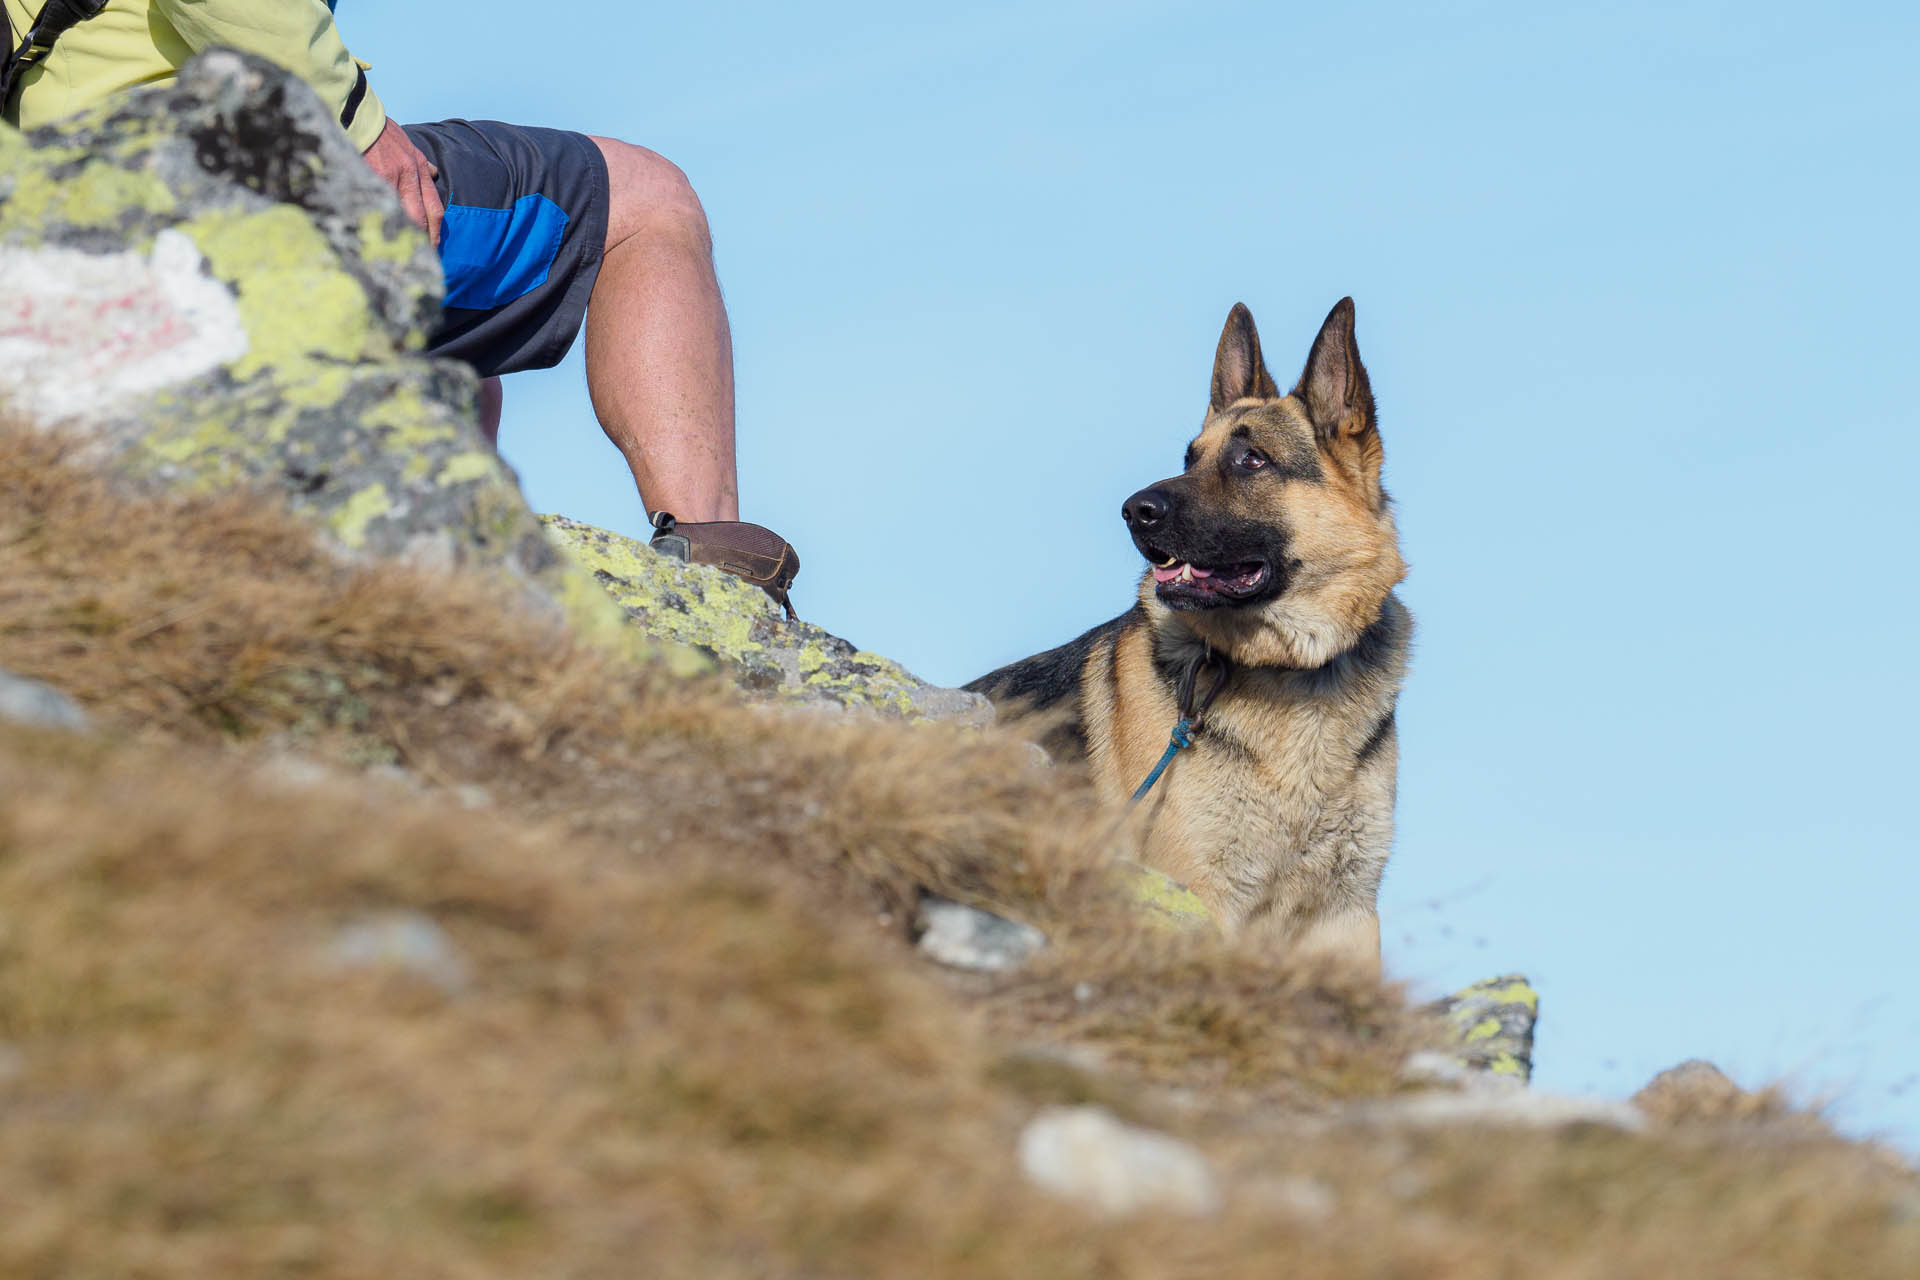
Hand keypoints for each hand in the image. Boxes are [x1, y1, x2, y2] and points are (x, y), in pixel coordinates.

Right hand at [361, 118, 443, 245]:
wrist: (360, 115)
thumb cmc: (382, 131)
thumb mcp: (409, 144)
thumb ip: (421, 162)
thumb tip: (433, 175)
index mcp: (419, 169)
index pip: (434, 209)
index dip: (435, 231)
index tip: (433, 246)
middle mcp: (410, 176)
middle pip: (421, 218)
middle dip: (422, 241)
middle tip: (421, 260)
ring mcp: (390, 178)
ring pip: (401, 216)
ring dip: (402, 236)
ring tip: (399, 255)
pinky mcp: (371, 177)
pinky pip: (378, 205)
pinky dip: (379, 222)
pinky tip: (376, 237)